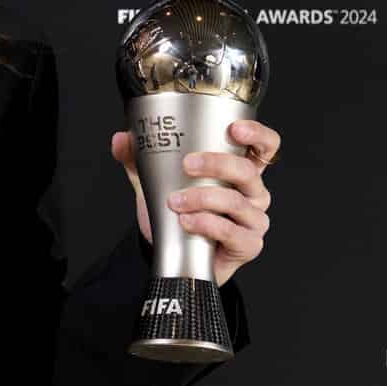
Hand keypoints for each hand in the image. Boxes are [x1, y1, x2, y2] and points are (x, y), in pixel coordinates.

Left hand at [108, 119, 277, 287]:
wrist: (176, 256)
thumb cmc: (178, 212)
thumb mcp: (157, 182)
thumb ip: (139, 160)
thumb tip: (121, 139)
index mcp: (240, 171)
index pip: (265, 146)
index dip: (257, 134)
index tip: (234, 128)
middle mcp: (254, 193)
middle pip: (247, 171)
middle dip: (216, 164)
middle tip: (187, 164)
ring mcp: (254, 220)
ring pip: (236, 201)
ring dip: (202, 198)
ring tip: (175, 202)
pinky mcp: (248, 245)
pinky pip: (231, 232)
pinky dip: (206, 224)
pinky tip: (186, 222)